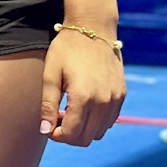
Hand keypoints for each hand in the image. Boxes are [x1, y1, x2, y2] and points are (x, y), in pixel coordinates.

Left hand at [39, 27, 124, 145]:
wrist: (93, 28)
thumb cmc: (67, 49)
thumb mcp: (51, 74)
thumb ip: (48, 105)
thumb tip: (45, 131)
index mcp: (83, 97)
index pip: (72, 134)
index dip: (57, 136)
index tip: (49, 127)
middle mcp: (103, 101)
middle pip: (86, 138)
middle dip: (69, 136)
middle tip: (57, 122)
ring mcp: (115, 98)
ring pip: (99, 132)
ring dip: (83, 130)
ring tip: (70, 114)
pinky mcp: (121, 94)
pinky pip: (110, 120)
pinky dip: (96, 122)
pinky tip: (84, 108)